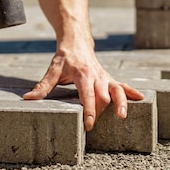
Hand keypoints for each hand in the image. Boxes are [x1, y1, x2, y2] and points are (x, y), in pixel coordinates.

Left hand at [23, 44, 143, 131]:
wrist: (77, 42)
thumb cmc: (65, 58)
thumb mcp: (53, 70)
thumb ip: (43, 86)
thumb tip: (29, 98)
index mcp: (83, 75)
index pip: (88, 95)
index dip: (90, 111)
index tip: (89, 125)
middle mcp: (97, 76)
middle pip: (104, 96)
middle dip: (102, 112)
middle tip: (96, 127)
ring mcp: (105, 77)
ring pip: (117, 91)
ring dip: (122, 103)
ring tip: (122, 116)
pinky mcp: (109, 78)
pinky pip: (122, 85)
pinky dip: (131, 92)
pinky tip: (140, 99)